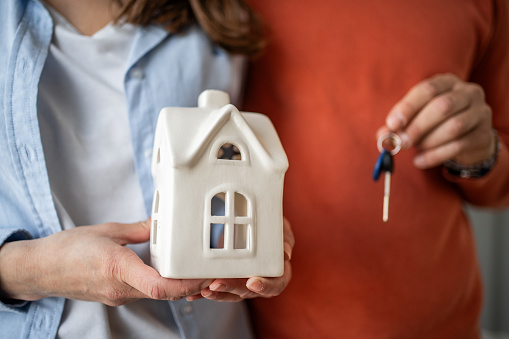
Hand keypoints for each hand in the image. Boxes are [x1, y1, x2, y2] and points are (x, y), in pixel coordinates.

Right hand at [0, 220, 211, 305]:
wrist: (40, 270)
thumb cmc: (68, 249)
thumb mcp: (107, 230)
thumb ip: (138, 229)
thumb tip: (160, 223)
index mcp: (117, 268)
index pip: (158, 287)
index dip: (186, 285)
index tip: (203, 275)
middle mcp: (120, 288)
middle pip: (164, 292)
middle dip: (190, 283)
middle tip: (209, 267)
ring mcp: (118, 296)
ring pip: (157, 294)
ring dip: (178, 285)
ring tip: (195, 267)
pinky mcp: (117, 296)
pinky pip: (146, 292)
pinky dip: (163, 284)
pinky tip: (171, 271)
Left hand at [189, 217, 294, 301]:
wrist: (252, 220)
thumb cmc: (271, 226)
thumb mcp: (280, 227)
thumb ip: (284, 238)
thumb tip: (285, 254)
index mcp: (278, 271)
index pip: (276, 284)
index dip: (265, 286)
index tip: (252, 283)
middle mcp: (261, 280)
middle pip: (249, 292)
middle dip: (232, 288)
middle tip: (217, 284)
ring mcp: (243, 282)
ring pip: (231, 293)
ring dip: (217, 293)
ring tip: (203, 290)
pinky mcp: (227, 280)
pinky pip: (217, 289)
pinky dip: (206, 292)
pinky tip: (194, 294)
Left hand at [381, 73, 495, 167]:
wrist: (469, 140)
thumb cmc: (436, 124)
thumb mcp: (417, 118)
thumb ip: (399, 125)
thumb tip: (382, 136)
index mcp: (447, 82)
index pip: (427, 89)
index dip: (407, 107)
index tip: (391, 124)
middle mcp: (468, 92)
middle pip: (442, 107)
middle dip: (417, 127)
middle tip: (401, 142)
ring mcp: (480, 112)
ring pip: (453, 127)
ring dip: (428, 142)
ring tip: (414, 150)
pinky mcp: (484, 135)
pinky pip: (458, 146)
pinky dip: (435, 156)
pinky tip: (420, 161)